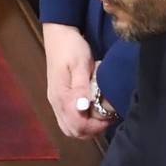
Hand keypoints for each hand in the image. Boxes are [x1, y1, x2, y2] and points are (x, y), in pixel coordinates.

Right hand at [43, 23, 110, 139]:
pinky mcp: (58, 99)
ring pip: (69, 128)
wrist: (59, 34)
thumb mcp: (80, 64)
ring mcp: (55, 102)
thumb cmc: (72, 47)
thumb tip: (82, 108)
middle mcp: (55, 103)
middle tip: (108, 118)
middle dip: (92, 130)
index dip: (95, 126)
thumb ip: (81, 87)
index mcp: (61, 96)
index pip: (77, 124)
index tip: (110, 117)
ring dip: (86, 128)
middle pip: (72, 131)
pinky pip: (67, 119)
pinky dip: (80, 122)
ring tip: (101, 117)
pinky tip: (92, 112)